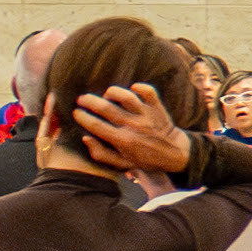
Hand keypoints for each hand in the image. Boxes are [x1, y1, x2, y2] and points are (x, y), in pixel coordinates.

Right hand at [71, 83, 191, 180]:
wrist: (175, 153)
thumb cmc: (145, 158)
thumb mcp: (122, 163)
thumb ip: (101, 153)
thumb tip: (85, 138)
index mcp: (123, 141)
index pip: (97, 126)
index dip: (83, 118)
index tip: (76, 113)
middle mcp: (134, 126)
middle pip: (107, 108)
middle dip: (89, 101)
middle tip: (82, 99)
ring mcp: (146, 115)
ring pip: (126, 97)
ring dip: (113, 93)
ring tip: (106, 95)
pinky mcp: (157, 107)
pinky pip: (148, 91)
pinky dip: (139, 87)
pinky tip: (132, 89)